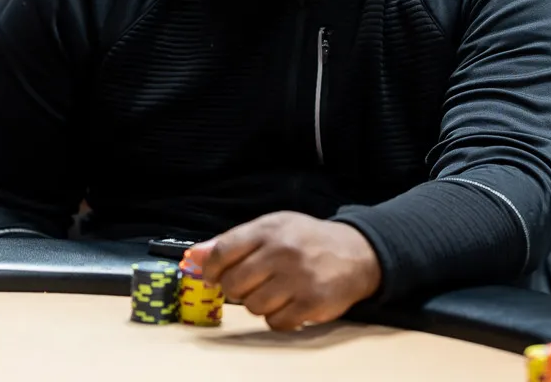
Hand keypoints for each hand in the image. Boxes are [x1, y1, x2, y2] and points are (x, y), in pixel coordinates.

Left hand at [191, 212, 380, 330]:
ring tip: (274, 291)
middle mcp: (283, 251)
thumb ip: (232, 241)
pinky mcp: (311, 303)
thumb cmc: (307, 240)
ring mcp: (298, 278)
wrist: (356, 253)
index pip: (223, 252)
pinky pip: (275, 322)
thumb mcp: (272, 228)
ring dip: (258, 303)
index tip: (213, 276)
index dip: (211, 269)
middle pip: (234, 283)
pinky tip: (289, 303)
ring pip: (252, 306)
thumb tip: (194, 256)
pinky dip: (278, 318)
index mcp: (270, 229)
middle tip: (250, 284)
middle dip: (236, 289)